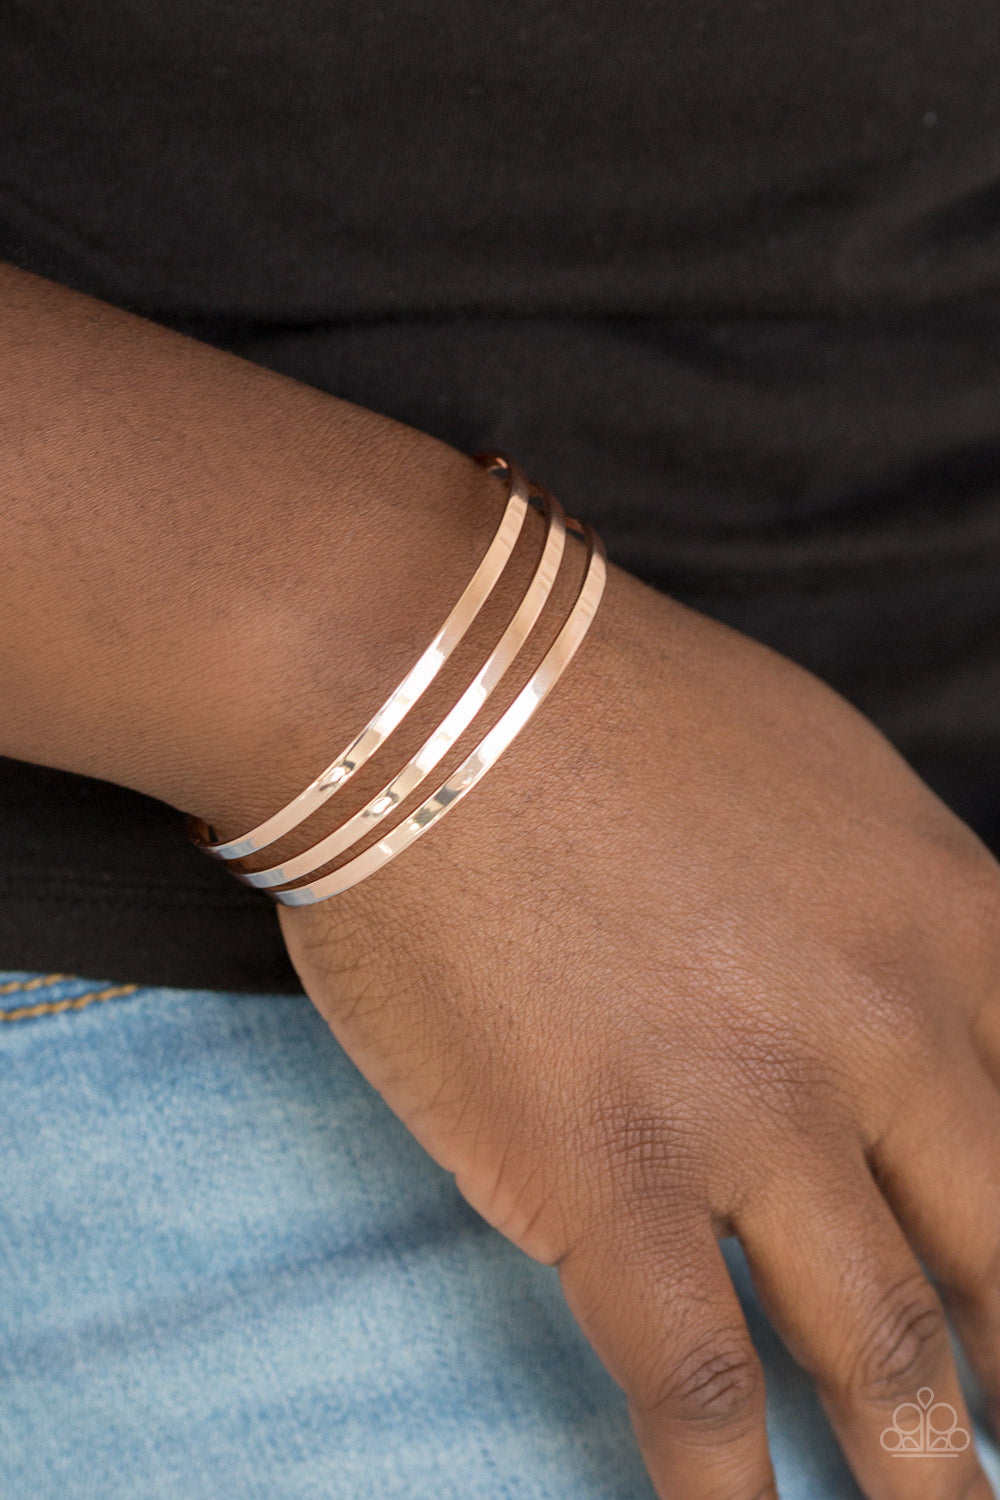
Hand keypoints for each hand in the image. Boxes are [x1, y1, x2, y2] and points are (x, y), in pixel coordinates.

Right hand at [278, 558, 999, 1499]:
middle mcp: (886, 1035)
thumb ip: (899, 903)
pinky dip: (729, 1494)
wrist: (434, 684)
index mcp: (950, 922)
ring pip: (892, 1356)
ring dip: (931, 1475)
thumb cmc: (612, 704)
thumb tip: (923, 996)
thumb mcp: (827, 771)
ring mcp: (754, 1116)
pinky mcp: (608, 1174)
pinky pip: (697, 1384)